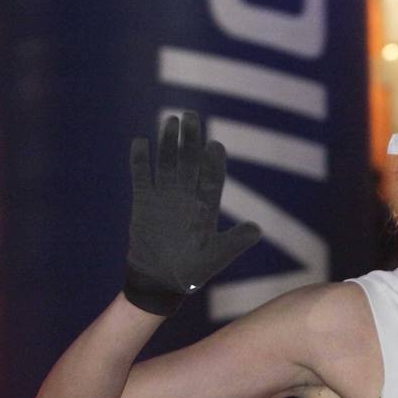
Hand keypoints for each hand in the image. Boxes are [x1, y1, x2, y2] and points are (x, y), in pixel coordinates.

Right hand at [123, 111, 260, 315]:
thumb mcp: (216, 257)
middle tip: (191, 116)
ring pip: (167, 162)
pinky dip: (140, 160)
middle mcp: (186, 196)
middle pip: (190, 161)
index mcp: (206, 206)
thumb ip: (235, 242)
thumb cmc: (192, 272)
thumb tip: (257, 230)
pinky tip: (141, 142)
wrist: (160, 281)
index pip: (211, 176)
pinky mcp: (144, 201)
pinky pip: (141, 175)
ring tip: (171, 121)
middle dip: (191, 139)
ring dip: (168, 142)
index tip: (214, 146)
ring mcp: (164, 196)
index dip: (213, 161)